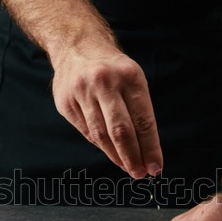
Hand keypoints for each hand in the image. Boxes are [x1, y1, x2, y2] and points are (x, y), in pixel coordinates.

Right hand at [52, 49, 162, 178]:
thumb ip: (139, 112)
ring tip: (127, 167)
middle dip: (132, 157)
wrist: (76, 46)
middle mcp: (105, 83)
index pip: (143, 120)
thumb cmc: (113, 69)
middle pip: (121, 131)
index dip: (150, 148)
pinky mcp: (66, 102)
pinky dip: (101, 145)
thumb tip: (147, 152)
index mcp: (129, 76)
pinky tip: (111, 153)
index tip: (155, 167)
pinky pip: (86, 131)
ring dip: (116, 156)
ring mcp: (82, 92)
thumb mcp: (133, 79)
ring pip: (101, 135)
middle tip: (140, 173)